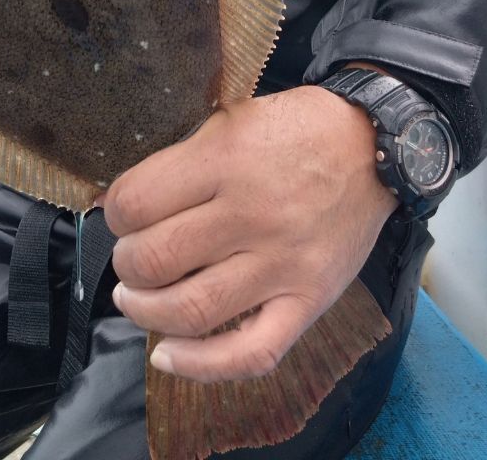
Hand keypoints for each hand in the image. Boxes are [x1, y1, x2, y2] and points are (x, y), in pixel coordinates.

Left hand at [99, 86, 396, 382]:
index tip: (121, 215)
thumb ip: (180, 159)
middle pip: (155, 258)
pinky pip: (251, 353)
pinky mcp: (309, 301)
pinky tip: (167, 355)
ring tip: (137, 299)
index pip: (137, 202)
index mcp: (225, 159)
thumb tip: (121, 202)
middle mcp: (251, 214)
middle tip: (131, 257)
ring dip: (146, 311)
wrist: (371, 146)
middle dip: (127, 264)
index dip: (115, 213)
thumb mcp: (230, 120)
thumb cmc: (294, 130)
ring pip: (190, 309)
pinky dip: (201, 366)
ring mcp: (282, 264)